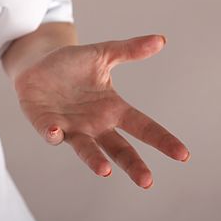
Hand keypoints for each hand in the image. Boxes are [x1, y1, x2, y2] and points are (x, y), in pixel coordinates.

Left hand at [13, 35, 188, 187]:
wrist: (37, 64)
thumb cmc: (71, 63)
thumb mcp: (103, 54)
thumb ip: (129, 50)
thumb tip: (160, 39)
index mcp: (113, 109)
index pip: (143, 126)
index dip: (161, 139)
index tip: (183, 154)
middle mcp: (94, 124)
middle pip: (118, 149)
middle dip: (132, 164)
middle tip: (147, 181)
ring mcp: (70, 127)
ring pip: (86, 148)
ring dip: (94, 160)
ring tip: (105, 170)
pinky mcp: (45, 123)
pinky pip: (50, 133)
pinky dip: (53, 134)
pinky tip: (57, 133)